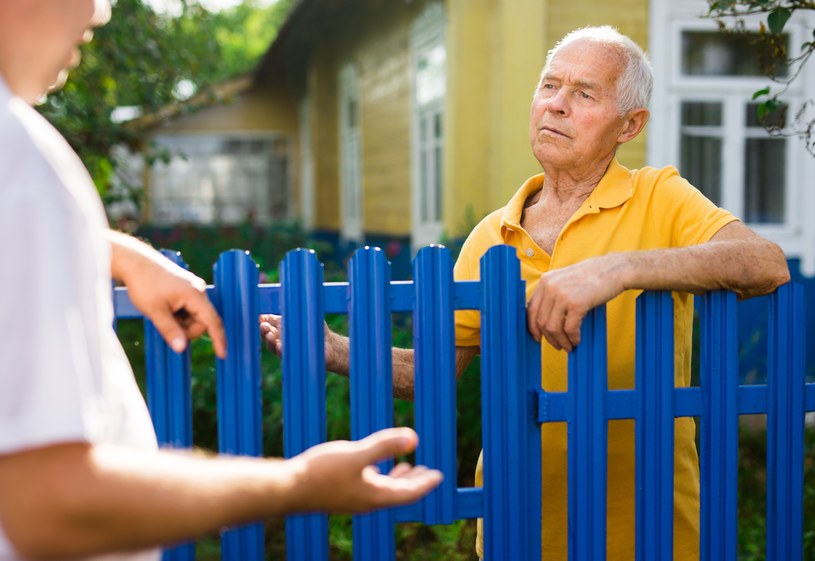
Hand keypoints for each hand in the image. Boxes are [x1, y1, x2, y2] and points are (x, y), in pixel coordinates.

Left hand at [110, 232, 225, 357]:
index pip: (212, 321)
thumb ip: (170, 331)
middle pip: (201, 321)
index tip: (223, 354)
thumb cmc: (144, 284)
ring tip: (162, 313)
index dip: (218, 339)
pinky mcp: (187, 289)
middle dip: (186, 330)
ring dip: (180, 322)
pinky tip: (164, 308)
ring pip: (194, 316)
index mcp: (195, 294)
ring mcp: (193, 289)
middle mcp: (198, 291)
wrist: (135, 262)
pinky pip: (188, 309)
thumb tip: (181, 349)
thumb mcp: (155, 311)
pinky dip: (178, 315)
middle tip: (165, 326)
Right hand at [260, 314, 346, 373]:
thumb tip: (291, 298)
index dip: (263, 320)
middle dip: (263, 330)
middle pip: (266, 335)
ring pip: (273, 347)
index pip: (267, 322)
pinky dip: (282, 351)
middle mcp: (280, 338)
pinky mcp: (293, 358)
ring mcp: (285, 349)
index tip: (261, 318)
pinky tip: (280, 346)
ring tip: (270, 336)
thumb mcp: (308, 316)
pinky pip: (285, 356)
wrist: (329, 346)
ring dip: (270, 341)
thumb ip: (298, 310)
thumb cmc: (317, 329)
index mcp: (281, 326)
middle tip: (264, 326)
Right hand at [288, 427, 442, 512]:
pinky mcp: (340, 492)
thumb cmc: (320, 473)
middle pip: (398, 493)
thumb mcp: (356, 454)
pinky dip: (379, 475)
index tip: (439, 476)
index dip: (425, 483)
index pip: (408, 493)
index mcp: (374, 496)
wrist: (287, 488)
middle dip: (415, 481)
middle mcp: (366, 501)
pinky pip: (368, 485)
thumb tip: (414, 438)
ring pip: (383, 489)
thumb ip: (384, 445)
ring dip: (397, 478)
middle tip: (429, 472)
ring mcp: (353, 497)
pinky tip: (373, 465)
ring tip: (407, 467)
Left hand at [527, 254, 625, 350]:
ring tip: (569, 346)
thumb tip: (545, 320)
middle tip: (557, 345)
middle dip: (549, 337)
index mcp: (546, 281)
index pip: (531, 308)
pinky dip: (572, 338)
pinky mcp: (577, 303)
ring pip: (553, 327)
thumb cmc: (593, 276)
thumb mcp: (565, 280)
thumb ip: (553, 294)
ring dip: (560, 341)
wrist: (614, 269)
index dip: (533, 326)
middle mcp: (550, 287)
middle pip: (541, 321)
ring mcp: (562, 295)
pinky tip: (577, 340)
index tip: (538, 337)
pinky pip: (569, 328)